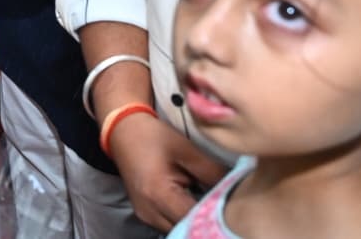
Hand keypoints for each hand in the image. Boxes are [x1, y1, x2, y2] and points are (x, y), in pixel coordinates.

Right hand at [110, 112, 227, 230]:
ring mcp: (146, 216)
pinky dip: (185, 218)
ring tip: (212, 205)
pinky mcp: (146, 215)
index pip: (196, 218)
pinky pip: (171, 224)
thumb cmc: (153, 136)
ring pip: (180, 229)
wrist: (122, 131)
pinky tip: (196, 205)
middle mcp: (150, 212)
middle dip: (208, 220)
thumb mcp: (186, 149)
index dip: (217, 215)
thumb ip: (213, 173)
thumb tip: (238, 189)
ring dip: (196, 220)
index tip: (234, 207)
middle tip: (227, 207)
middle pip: (188, 229)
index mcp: (159, 194)